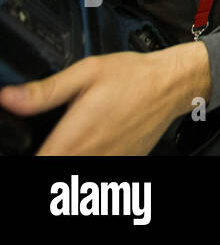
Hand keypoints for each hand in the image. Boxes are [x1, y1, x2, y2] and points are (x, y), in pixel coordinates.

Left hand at [0, 42, 210, 154]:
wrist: (173, 84)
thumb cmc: (134, 76)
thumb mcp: (86, 72)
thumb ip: (46, 90)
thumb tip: (9, 98)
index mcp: (74, 137)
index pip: (38, 163)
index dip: (32, 156)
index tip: (29, 146)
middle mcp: (90, 156)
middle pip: (56, 170)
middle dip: (50, 155)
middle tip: (56, 138)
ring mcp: (109, 163)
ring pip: (76, 177)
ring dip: (70, 157)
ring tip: (77, 140)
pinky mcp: (123, 164)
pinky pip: (98, 171)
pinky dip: (90, 159)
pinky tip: (94, 144)